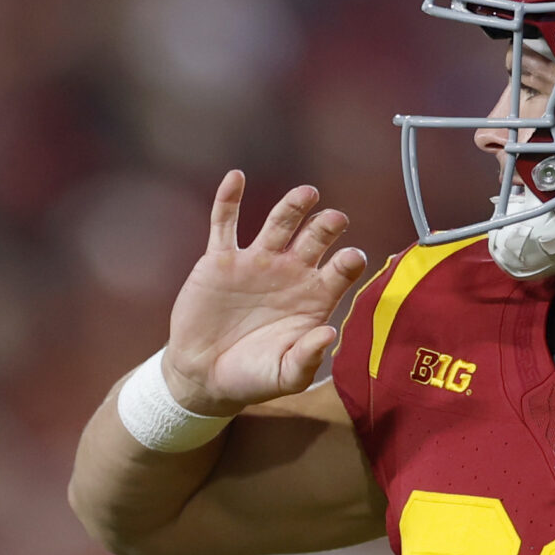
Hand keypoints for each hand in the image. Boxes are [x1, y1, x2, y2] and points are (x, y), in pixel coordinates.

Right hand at [165, 173, 366, 415]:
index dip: (348, 261)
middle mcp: (289, 273)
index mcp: (313, 298)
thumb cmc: (252, 376)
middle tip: (335, 219)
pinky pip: (224, 223)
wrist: (204, 375)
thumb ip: (308, 358)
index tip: (350, 258)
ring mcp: (255, 263)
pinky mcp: (220, 260)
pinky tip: (236, 178)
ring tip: (307, 194)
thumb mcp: (285, 376)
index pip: (340, 270)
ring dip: (292, 206)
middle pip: (315, 239)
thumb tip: (329, 334)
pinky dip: (228, 200)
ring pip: (278, 223)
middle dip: (327, 226)